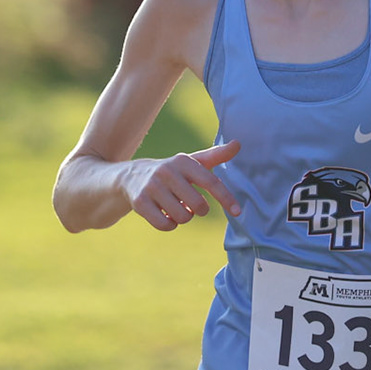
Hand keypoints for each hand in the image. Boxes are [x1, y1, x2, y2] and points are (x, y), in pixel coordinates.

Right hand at [125, 141, 241, 230]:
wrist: (132, 176)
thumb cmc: (172, 172)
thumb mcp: (192, 162)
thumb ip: (215, 155)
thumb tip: (238, 144)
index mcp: (183, 161)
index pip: (210, 181)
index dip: (226, 198)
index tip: (238, 212)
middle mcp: (167, 171)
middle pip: (198, 205)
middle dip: (199, 210)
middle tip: (191, 204)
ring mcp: (152, 186)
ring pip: (182, 217)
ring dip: (183, 217)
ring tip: (175, 206)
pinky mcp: (140, 202)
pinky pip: (165, 225)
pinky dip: (170, 224)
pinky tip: (165, 214)